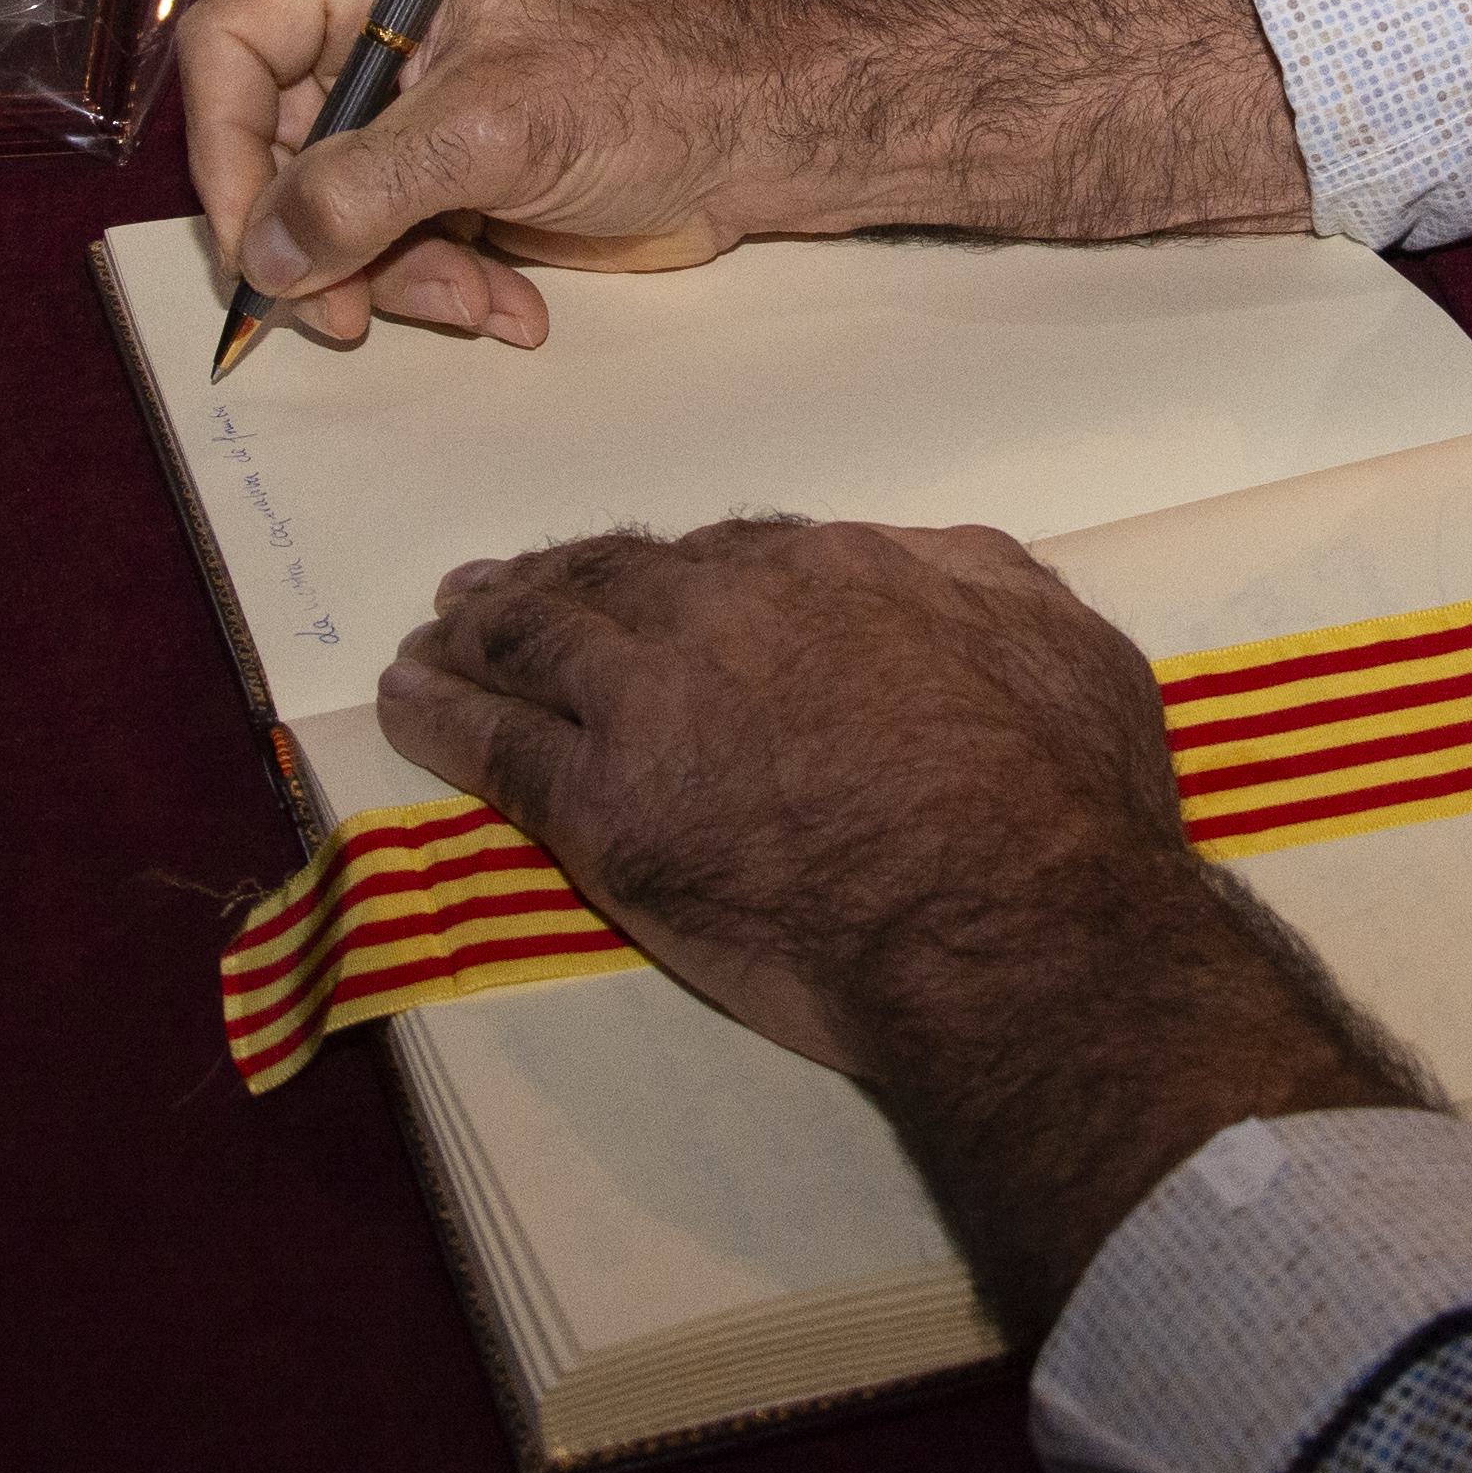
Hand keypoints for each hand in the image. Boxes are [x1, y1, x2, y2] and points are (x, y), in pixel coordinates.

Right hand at [171, 0, 1318, 357]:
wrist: (770, 135)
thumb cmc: (652, 91)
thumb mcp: (493, 136)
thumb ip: (362, 191)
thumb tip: (263, 259)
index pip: (232, 52)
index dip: (226, 158)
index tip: (260, 252)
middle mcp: (377, 20)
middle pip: (272, 147)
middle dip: (325, 243)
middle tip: (356, 318)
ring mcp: (414, 99)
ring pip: (332, 213)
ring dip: (395, 281)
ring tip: (479, 304)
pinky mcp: (451, 166)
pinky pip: (395, 241)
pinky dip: (441, 287)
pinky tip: (511, 307)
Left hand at [384, 515, 1418, 1332]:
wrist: (1012, 919)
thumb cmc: (1064, 795)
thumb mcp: (1062, 638)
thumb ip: (981, 582)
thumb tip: (931, 563)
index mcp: (836, 568)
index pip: (728, 553)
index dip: (677, 572)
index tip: (647, 582)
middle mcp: (728, 611)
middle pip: (612, 579)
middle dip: (547, 578)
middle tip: (491, 586)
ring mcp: (654, 703)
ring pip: (536, 641)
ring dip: (475, 629)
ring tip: (434, 634)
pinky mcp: (605, 808)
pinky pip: (496, 746)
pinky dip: (442, 714)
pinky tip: (407, 702)